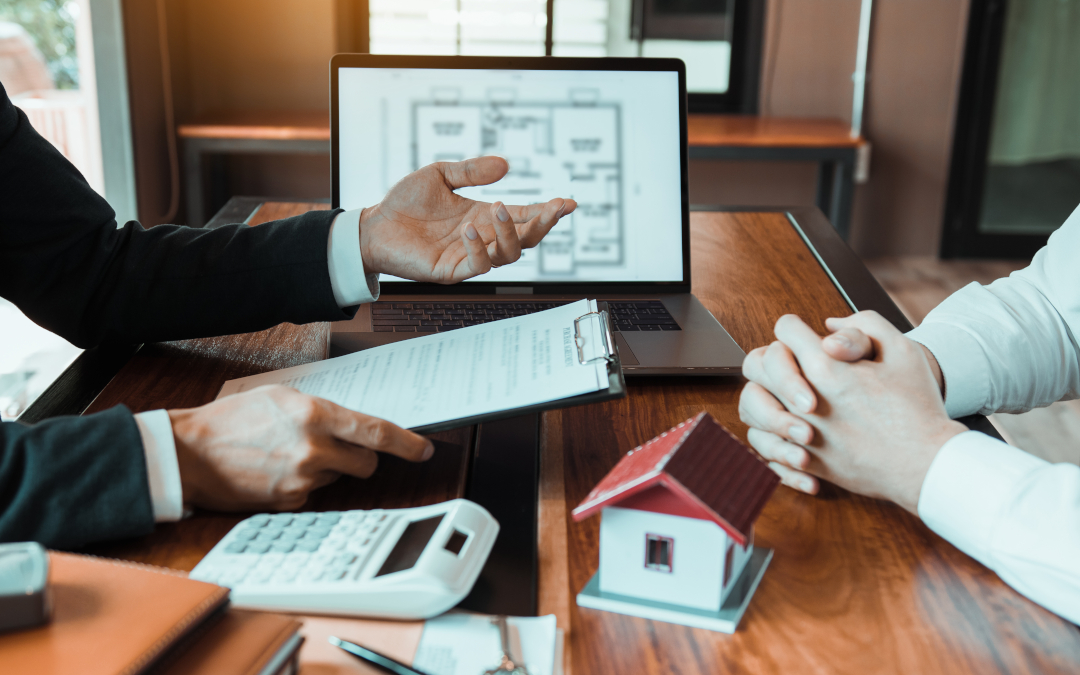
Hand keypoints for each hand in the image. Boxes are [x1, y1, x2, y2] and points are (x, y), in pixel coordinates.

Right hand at [168, 385, 433, 511]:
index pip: (377, 432)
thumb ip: (322, 409)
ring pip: (339, 479)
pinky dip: (305, 485)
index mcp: (315, 415)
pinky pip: (314, 495)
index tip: (424, 449)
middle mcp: (314, 449)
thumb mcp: (281, 397)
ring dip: (328, 469)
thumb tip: (356, 424)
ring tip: (291, 454)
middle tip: (338, 448)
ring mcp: (302, 480)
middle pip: (367, 464)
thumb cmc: (233, 419)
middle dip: (361, 458)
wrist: (189, 453)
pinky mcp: (289, 502)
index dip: (407, 443)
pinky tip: (278, 471)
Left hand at [358, 156, 577, 282]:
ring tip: (498, 208)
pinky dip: (479, 249)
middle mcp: (482, 238)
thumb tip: (506, 166)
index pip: (524, 216)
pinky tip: (469, 230)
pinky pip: (476, 265)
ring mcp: (468, 256)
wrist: (373, 225)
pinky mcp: (451, 271)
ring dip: (510, 232)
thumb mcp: (440, 175)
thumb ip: (471, 172)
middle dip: (543, 224)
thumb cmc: (404, 203)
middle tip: (551, 208)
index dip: (547, 211)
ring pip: (508, 254)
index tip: (569, 203)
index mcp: (483, 216)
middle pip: (526, 239)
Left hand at [739, 312, 964, 512]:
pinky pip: (762, 443)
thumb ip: (865, 325)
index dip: (795, 327)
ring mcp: (799, 432)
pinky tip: (789, 429)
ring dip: (763, 393)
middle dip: (772, 356)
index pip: (785, 329)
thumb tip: (830, 324)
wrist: (926, 463)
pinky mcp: (803, 460)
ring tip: (784, 395)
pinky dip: (768, 434)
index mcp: (826, 367)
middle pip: (757, 363)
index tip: (805, 336)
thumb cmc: (917, 408)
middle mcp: (803, 400)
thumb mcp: (902, 350)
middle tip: (791, 363)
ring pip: (750, 403)